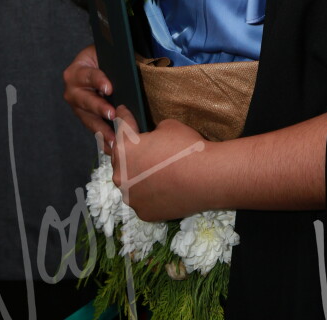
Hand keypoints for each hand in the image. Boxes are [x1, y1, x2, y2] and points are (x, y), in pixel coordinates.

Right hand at [63, 44, 114, 145]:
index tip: (109, 88)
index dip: (99, 81)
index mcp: (77, 69)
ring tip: (113, 137)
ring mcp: (77, 106)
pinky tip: (112, 145)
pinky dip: (103, 137)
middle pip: (85, 100)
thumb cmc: (105, 58)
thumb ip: (114, 60)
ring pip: (88, 118)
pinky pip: (93, 128)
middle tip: (112, 113)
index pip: (89, 75)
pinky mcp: (85, 117)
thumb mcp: (107, 54)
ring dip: (101, 129)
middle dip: (99, 108)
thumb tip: (130, 67)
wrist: (99, 66)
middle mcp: (73, 89)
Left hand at [110, 106, 206, 221]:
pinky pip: (143, 200)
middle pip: (120, 160)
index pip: (121, 128)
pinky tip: (163, 188)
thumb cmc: (186, 147)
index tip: (121, 112)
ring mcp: (131, 197)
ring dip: (138, 176)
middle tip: (142, 148)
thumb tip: (152, 140)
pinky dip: (150, 194)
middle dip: (129, 153)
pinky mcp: (143, 213)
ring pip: (130, 183)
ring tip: (155, 171)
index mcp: (124, 149)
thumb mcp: (168, 126)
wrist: (206, 177)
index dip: (124, 117)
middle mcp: (121, 175)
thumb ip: (152, 132)